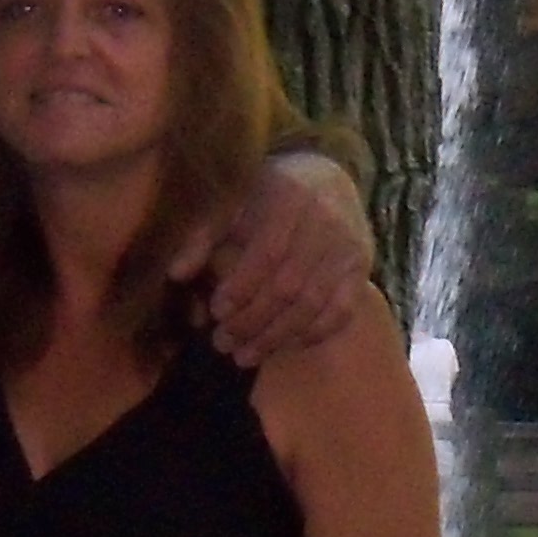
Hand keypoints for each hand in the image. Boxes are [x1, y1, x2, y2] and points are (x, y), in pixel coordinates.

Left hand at [183, 151, 373, 363]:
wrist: (323, 181)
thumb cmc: (263, 197)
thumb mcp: (230, 204)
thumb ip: (201, 237)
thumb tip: (176, 273)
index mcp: (289, 198)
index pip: (268, 254)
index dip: (241, 288)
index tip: (216, 312)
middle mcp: (326, 221)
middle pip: (289, 286)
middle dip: (252, 321)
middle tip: (222, 343)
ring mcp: (348, 247)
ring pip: (314, 304)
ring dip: (276, 337)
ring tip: (244, 356)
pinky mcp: (361, 268)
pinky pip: (341, 310)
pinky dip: (312, 333)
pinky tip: (284, 346)